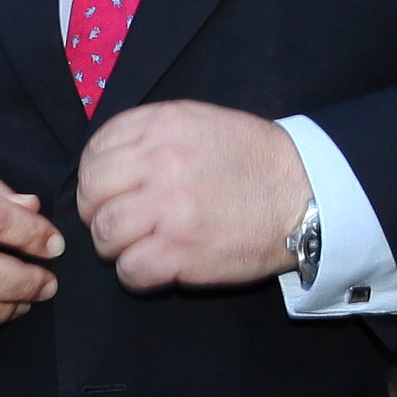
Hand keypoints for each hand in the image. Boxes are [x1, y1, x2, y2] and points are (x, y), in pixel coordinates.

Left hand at [76, 100, 305, 291]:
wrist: (305, 194)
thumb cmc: (255, 159)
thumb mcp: (200, 122)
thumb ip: (153, 135)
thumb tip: (112, 161)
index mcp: (161, 127)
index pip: (95, 152)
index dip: (96, 176)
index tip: (110, 191)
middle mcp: (159, 164)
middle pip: (92, 194)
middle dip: (97, 211)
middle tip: (118, 222)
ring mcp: (168, 210)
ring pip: (104, 234)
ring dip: (114, 245)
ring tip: (137, 246)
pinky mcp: (181, 253)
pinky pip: (129, 270)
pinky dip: (134, 274)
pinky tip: (154, 267)